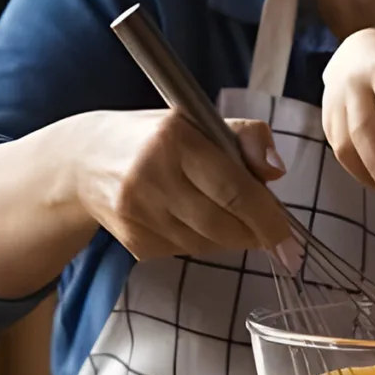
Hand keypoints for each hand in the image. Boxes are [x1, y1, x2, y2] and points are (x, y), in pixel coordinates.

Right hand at [72, 109, 291, 259]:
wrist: (83, 161)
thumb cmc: (156, 139)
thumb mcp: (201, 122)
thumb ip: (247, 138)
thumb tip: (276, 171)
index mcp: (176, 140)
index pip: (235, 191)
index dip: (269, 220)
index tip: (291, 241)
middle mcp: (152, 176)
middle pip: (224, 226)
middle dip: (253, 233)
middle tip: (265, 227)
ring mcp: (138, 212)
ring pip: (207, 244)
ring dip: (226, 236)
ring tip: (218, 210)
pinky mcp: (132, 239)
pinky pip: (184, 251)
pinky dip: (198, 241)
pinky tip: (186, 218)